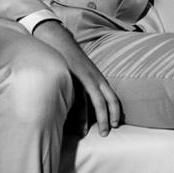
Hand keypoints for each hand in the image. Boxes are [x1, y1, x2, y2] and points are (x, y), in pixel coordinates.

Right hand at [32, 19, 123, 135]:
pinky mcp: (67, 78)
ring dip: (85, 119)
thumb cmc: (70, 57)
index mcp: (98, 78)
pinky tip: (68, 120)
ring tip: (83, 132)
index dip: (115, 112)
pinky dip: (72, 110)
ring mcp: (79, 78)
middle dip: (104, 119)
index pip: (112, 98)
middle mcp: (92, 78)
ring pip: (86, 102)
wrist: (57, 39)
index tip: (115, 124)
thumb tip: (92, 101)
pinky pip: (71, 97)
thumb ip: (90, 84)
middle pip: (103, 102)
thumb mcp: (85, 70)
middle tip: (104, 133)